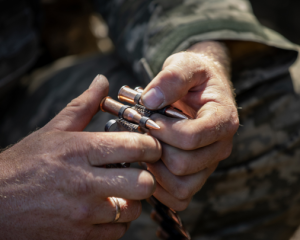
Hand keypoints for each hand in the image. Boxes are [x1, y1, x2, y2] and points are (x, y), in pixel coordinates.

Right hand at [0, 75, 160, 239]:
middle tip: (139, 171)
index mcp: (80, 151)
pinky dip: (118, 221)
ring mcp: (83, 214)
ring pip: (134, 210)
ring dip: (132, 200)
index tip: (150, 147)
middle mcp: (85, 184)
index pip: (135, 146)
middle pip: (143, 183)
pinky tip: (106, 208)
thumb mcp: (53, 130)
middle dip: (147, 176)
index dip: (151, 145)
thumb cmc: (26, 164)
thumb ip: (84, 105)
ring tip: (120, 190)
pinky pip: (118, 232)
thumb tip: (102, 81)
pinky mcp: (80, 238)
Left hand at [141, 41, 238, 210]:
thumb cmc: (194, 77)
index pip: (192, 137)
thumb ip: (171, 78)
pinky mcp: (197, 176)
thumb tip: (150, 102)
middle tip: (143, 133)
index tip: (148, 118)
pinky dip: (160, 188)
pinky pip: (179, 197)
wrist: (201, 89)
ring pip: (181, 186)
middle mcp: (220, 147)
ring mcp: (208, 165)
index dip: (163, 131)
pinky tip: (149, 165)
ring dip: (155, 170)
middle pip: (183, 165)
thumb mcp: (185, 65)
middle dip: (155, 148)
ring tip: (145, 148)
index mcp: (223, 119)